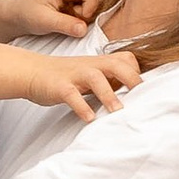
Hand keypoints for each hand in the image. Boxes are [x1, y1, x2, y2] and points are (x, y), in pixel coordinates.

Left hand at [0, 0, 109, 41]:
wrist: (18, 16)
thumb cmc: (27, 14)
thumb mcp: (43, 21)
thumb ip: (63, 24)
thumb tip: (83, 30)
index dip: (91, 3)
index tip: (83, 18)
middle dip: (95, 7)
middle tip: (78, 19)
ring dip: (94, 12)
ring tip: (75, 19)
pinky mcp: (81, 2)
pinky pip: (97, 7)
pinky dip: (91, 15)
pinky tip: (76, 20)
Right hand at [20, 45, 141, 122]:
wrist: (32, 71)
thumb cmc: (66, 76)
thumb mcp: (90, 73)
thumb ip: (110, 79)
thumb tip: (133, 94)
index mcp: (100, 62)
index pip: (126, 60)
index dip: (137, 73)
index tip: (145, 91)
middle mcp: (90, 65)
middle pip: (116, 64)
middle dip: (132, 79)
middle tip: (144, 98)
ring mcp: (75, 74)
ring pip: (95, 78)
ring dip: (108, 95)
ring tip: (118, 111)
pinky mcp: (60, 86)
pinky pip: (72, 95)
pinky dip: (81, 107)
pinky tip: (89, 118)